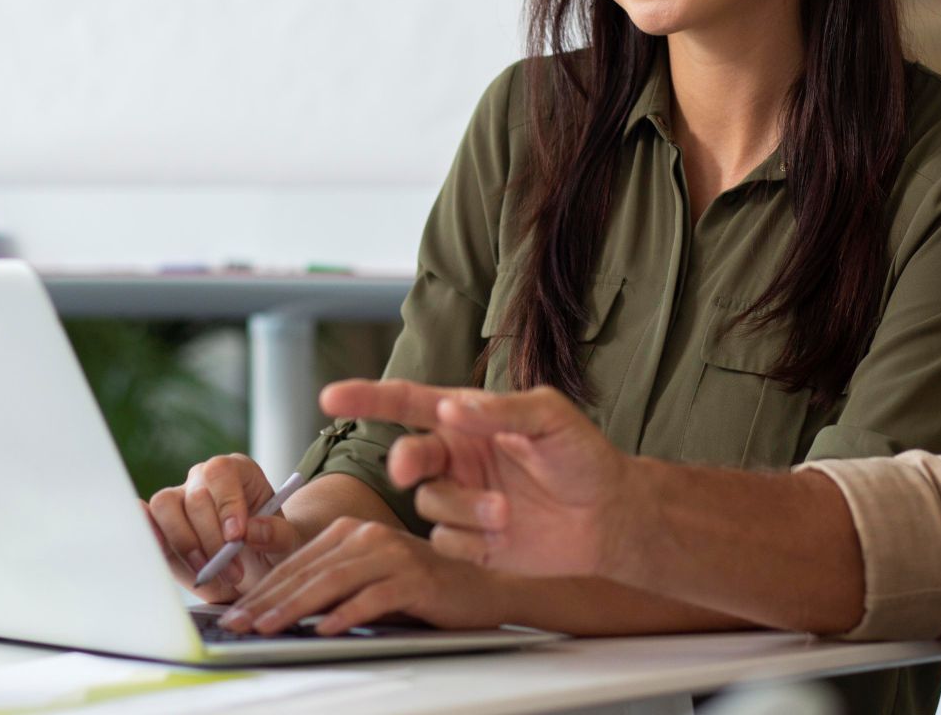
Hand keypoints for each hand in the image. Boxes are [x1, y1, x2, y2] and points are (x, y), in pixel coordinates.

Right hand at [143, 453, 302, 602]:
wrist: (253, 571)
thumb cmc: (271, 549)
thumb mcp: (288, 544)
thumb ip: (277, 535)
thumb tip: (253, 530)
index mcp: (239, 472)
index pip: (221, 472)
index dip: (227, 503)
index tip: (237, 537)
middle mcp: (204, 479)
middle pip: (194, 497)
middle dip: (212, 540)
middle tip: (233, 573)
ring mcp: (179, 498)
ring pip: (164, 505)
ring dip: (184, 544)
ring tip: (208, 572)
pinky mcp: (159, 522)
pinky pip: (144, 518)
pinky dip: (148, 532)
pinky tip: (163, 552)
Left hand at [217, 518, 502, 635]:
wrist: (480, 592)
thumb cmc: (420, 592)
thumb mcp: (367, 585)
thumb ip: (329, 591)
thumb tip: (276, 614)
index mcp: (352, 531)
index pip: (297, 562)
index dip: (262, 588)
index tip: (235, 612)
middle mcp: (370, 535)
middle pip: (309, 570)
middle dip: (268, 600)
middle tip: (239, 623)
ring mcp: (393, 554)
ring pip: (334, 581)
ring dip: (296, 607)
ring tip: (268, 627)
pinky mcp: (415, 577)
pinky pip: (373, 597)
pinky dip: (346, 614)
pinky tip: (324, 630)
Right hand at [318, 380, 632, 577]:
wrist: (610, 517)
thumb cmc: (584, 458)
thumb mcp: (550, 417)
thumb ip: (500, 410)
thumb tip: (453, 406)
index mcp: (468, 421)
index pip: (408, 402)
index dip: (367, 397)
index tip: (330, 396)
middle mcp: (457, 459)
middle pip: (408, 456)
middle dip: (405, 461)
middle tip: (409, 467)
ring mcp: (461, 501)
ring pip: (430, 503)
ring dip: (463, 507)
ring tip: (507, 512)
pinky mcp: (469, 544)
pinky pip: (445, 542)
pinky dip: (471, 539)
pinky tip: (506, 536)